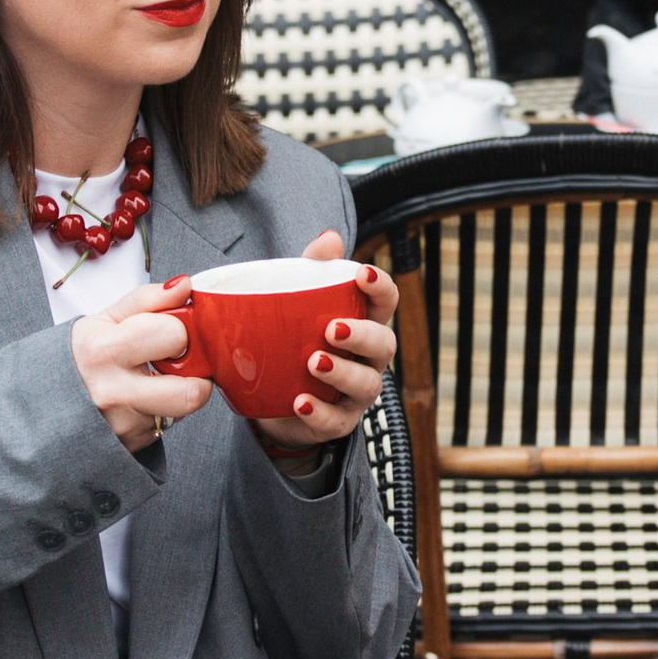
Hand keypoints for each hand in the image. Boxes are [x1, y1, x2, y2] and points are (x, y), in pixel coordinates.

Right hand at [73, 279, 217, 454]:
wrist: (46, 402)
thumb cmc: (80, 356)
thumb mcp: (106, 319)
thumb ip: (148, 300)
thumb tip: (184, 286)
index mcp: (104, 350)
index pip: (174, 336)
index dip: (180, 330)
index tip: (170, 330)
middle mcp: (112, 392)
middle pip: (191, 391)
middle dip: (195, 373)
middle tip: (179, 361)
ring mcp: (123, 424)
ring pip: (183, 409)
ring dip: (180, 392)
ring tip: (158, 380)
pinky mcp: (131, 444)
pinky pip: (168, 425)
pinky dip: (163, 410)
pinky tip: (142, 400)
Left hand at [254, 228, 398, 458]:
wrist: (271, 399)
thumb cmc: (294, 341)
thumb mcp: (298, 303)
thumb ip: (313, 271)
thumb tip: (329, 237)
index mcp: (363, 323)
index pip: (386, 302)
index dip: (381, 287)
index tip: (362, 274)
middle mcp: (368, 358)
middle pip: (385, 344)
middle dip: (363, 334)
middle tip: (332, 328)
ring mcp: (355, 393)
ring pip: (367, 385)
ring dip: (344, 372)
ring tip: (314, 362)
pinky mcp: (337, 422)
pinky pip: (336, 421)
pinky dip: (320, 412)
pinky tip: (300, 402)